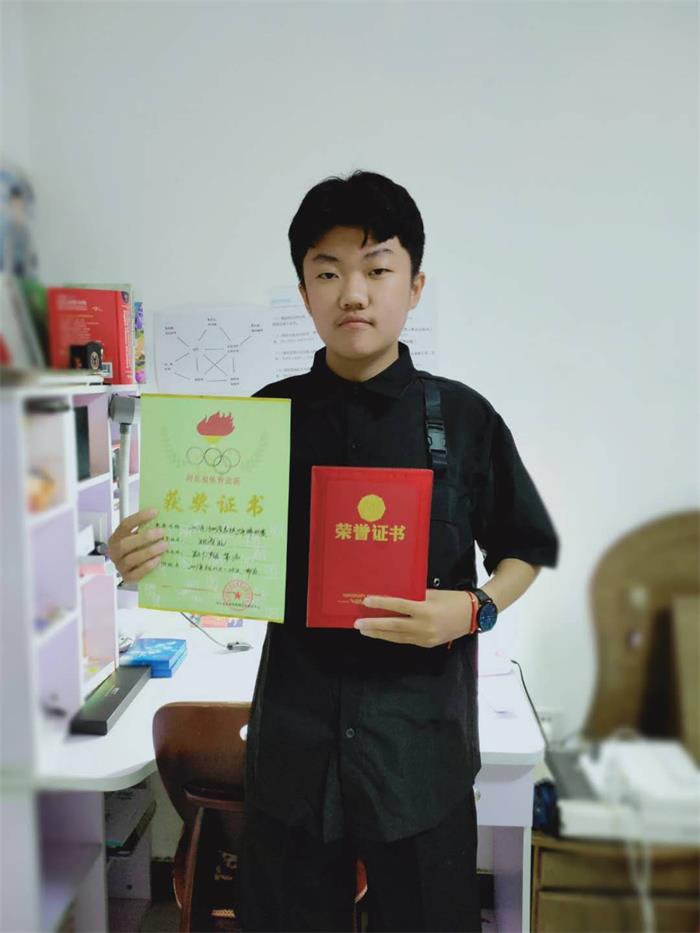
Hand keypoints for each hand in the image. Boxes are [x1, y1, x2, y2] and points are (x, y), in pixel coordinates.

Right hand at [107, 508, 167, 582]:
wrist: (132, 570)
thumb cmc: (136, 550)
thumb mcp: (136, 538)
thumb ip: (144, 530)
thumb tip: (162, 519)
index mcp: (115, 538)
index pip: (125, 525)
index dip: (140, 517)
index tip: (155, 512)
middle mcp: (114, 552)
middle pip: (126, 544)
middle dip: (145, 537)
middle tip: (162, 532)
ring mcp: (119, 566)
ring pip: (131, 559)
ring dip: (149, 551)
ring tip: (164, 545)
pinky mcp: (127, 578)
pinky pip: (136, 574)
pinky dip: (147, 566)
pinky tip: (158, 560)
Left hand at [354, 589, 473, 647]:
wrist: (473, 615)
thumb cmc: (452, 599)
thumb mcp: (432, 593)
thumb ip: (414, 596)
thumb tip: (393, 598)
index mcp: (425, 610)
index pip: (398, 606)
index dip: (381, 604)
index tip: (366, 601)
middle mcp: (424, 626)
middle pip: (394, 626)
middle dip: (374, 625)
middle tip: (357, 624)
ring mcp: (425, 638)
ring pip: (397, 637)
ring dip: (379, 634)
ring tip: (365, 630)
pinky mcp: (427, 644)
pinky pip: (406, 640)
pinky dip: (392, 637)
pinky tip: (382, 634)